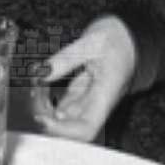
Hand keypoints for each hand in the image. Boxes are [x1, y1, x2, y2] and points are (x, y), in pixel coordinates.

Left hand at [31, 15, 137, 142]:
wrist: (131, 34)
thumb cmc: (120, 37)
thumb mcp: (91, 41)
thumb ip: (66, 59)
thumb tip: (42, 73)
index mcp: (106, 93)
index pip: (86, 127)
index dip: (63, 130)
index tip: (43, 117)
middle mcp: (99, 102)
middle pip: (73, 127)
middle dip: (49, 119)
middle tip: (34, 98)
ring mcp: (91, 98)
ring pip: (66, 116)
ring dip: (47, 109)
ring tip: (35, 88)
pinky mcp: (84, 92)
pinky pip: (65, 103)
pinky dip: (50, 98)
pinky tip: (40, 86)